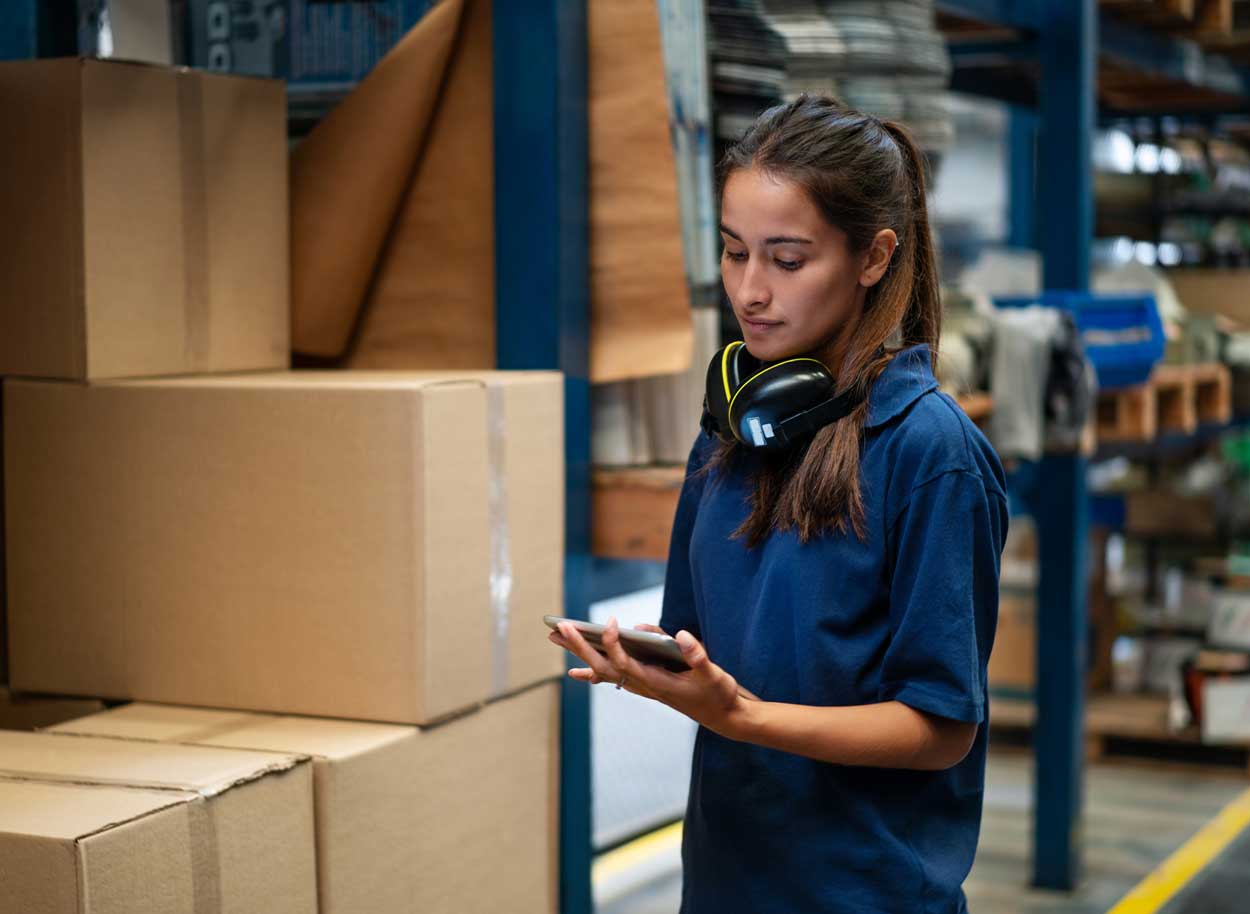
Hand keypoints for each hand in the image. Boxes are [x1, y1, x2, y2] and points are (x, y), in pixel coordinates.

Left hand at [547, 618, 752, 738]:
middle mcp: (644, 686)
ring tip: (558, 637)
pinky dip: (593, 673)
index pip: (625, 663)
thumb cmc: (719, 694)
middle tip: (558, 627)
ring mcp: (643, 686)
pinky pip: (613, 677)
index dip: (614, 643)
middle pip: (603, 666)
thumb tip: (680, 634)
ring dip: (581, 653)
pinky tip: (578, 672)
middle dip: (581, 646)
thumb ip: (697, 656)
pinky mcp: (646, 684)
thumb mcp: (714, 674)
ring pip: (604, 670)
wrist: (724, 716)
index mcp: (657, 683)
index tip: (612, 622)